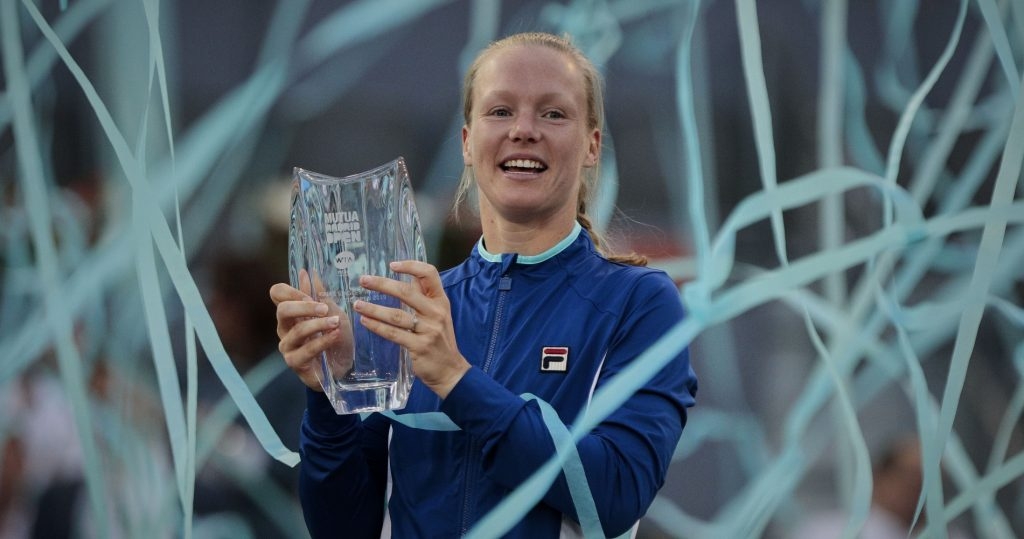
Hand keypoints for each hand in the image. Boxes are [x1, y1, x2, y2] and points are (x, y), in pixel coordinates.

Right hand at [269, 269, 353, 390]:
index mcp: (291, 312)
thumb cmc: (337, 337)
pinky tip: (335, 336)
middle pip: (283, 310)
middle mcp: (285, 328)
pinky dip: (323, 341)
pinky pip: (306, 350)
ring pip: (297, 331)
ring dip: (319, 325)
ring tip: (335, 322)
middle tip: (324, 309)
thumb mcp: (332, 312)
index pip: (276, 293)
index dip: (289, 290)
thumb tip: (306, 272)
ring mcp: (288, 346)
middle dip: (304, 307)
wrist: (345, 365)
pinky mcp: (295, 362)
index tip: (308, 294)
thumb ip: (319, 295)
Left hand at [354, 260, 469, 398]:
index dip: (411, 266)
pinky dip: (377, 326)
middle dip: (382, 284)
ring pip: (396, 315)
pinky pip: (394, 334)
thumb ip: (424, 296)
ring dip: (374, 309)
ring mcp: (428, 330)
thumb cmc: (440, 339)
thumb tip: (408, 276)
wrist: (450, 370)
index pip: (429, 274)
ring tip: (357, 304)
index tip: (392, 265)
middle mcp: (436, 312)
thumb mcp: (438, 314)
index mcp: (441, 301)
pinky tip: (365, 321)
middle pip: (406, 292)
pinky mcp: (419, 347)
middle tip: (363, 280)